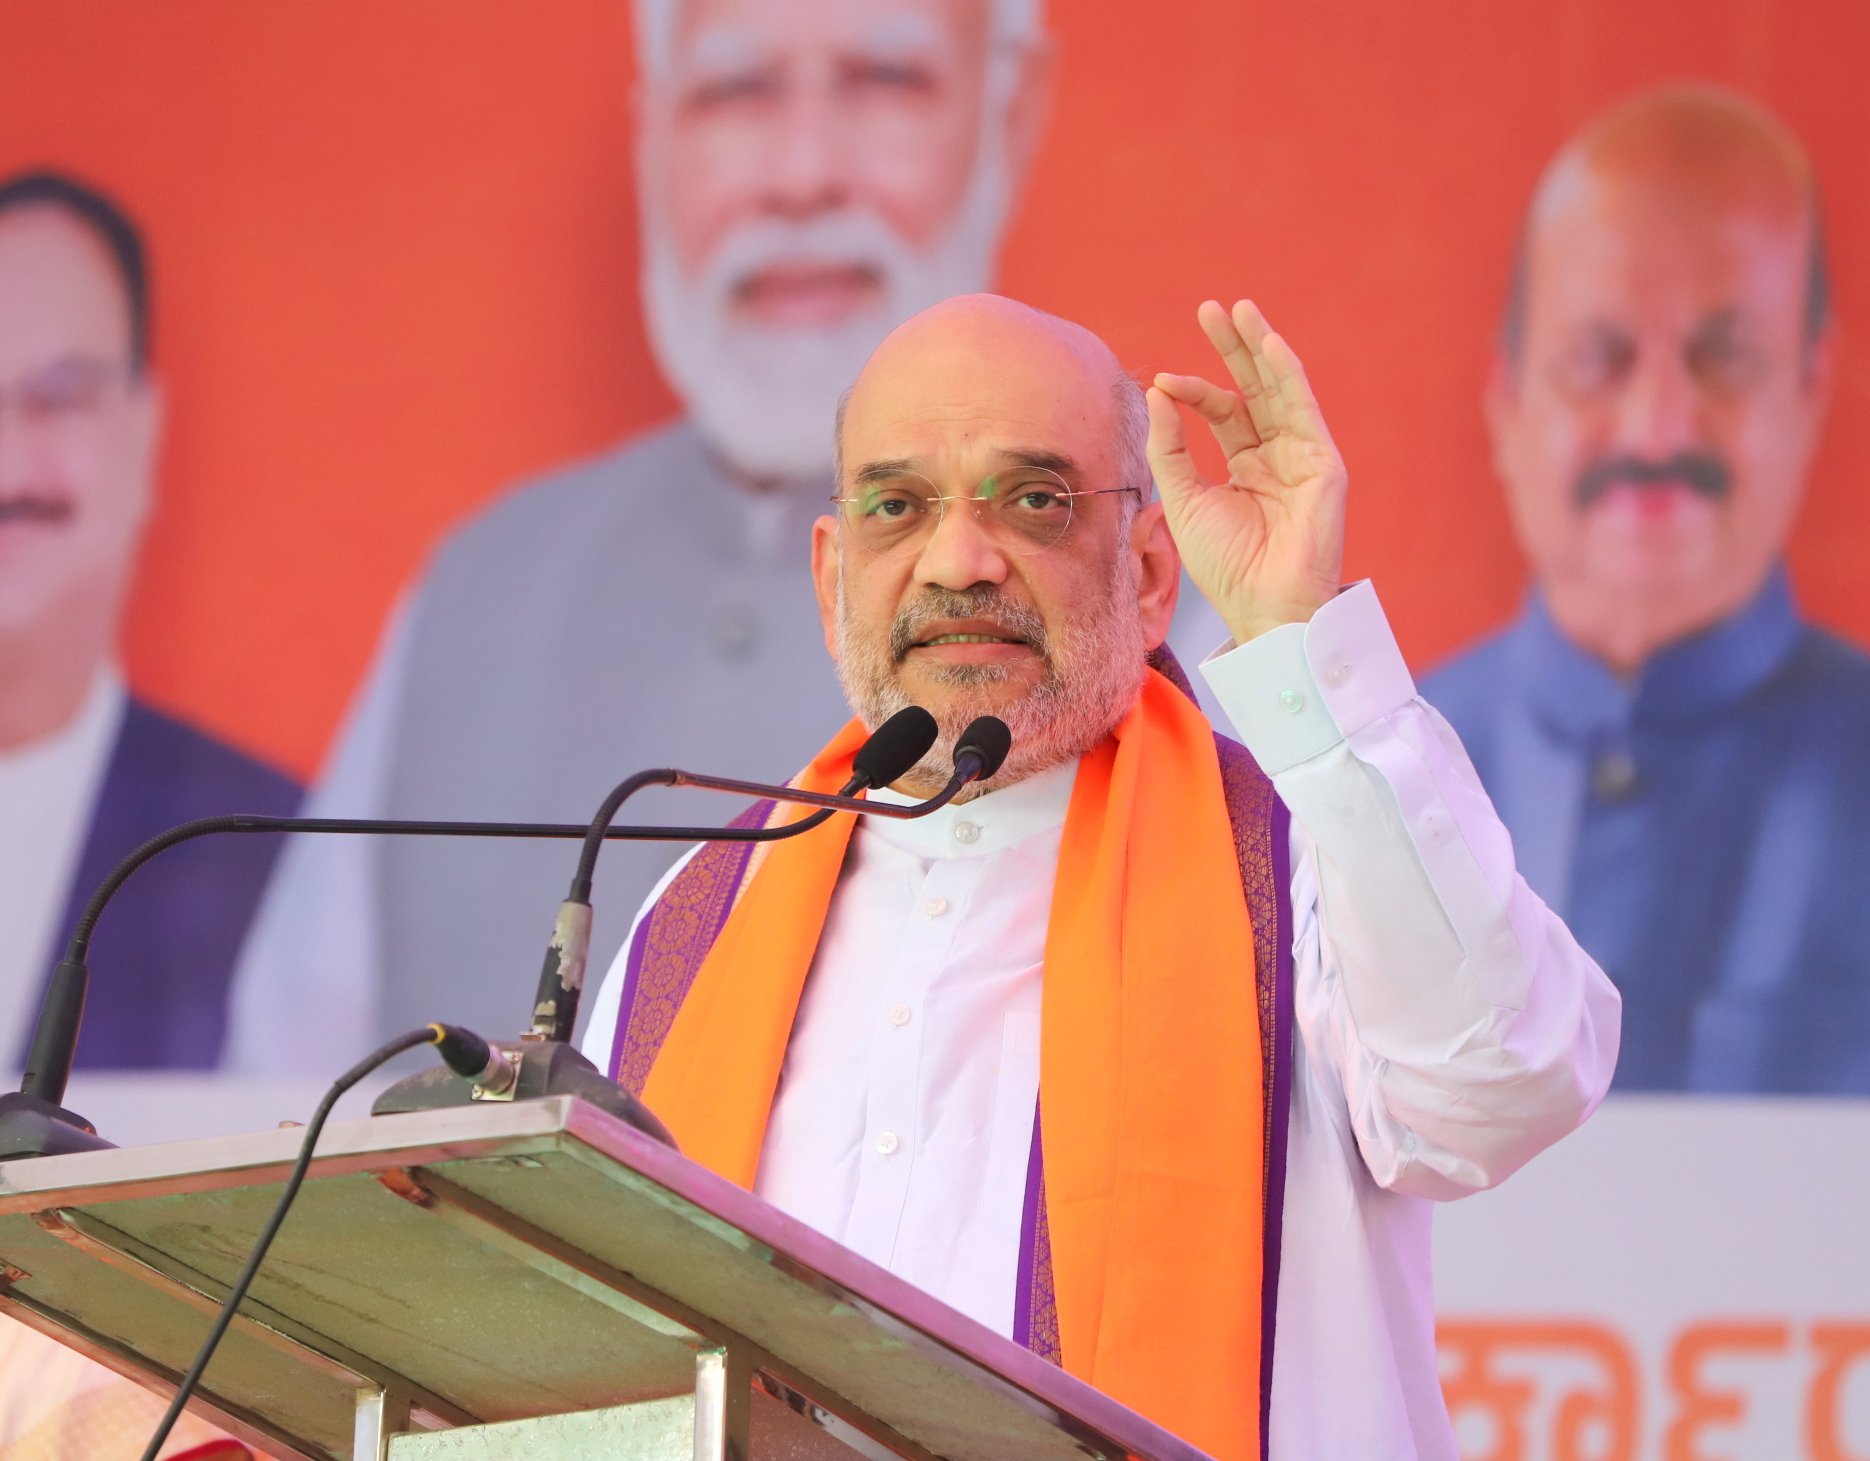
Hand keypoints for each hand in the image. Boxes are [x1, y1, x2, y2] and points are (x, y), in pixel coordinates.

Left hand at [1146, 300, 1346, 643]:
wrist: (1260, 606)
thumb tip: (1158, 391)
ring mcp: (1302, 457)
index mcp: (1245, 466)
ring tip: (1239, 310)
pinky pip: (1304, 411)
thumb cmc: (1225, 565)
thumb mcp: (1183, 499)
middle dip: (1233, 347)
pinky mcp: (1323, 465)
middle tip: (1210, 308)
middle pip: (1254, 388)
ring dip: (1260, 347)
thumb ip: (1169, 448)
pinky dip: (1287, 376)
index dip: (1194, 392)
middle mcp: (1275, 455)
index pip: (1222, 411)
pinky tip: (1270, 346)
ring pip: (1280, 389)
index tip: (1164, 380)